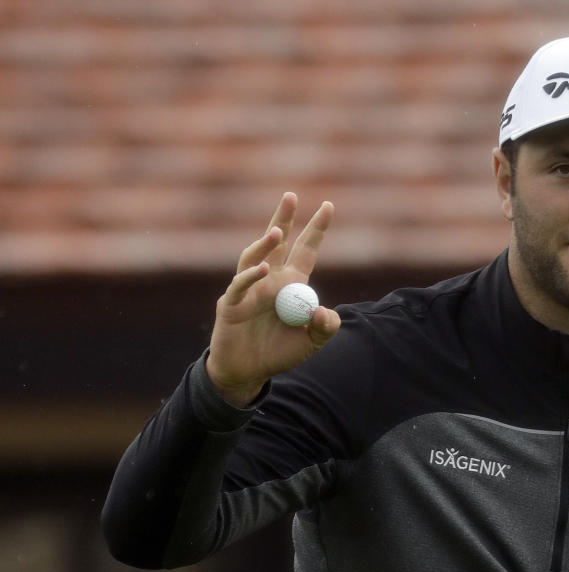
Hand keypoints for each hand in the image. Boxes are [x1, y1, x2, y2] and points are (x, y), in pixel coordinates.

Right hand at [206, 193, 341, 405]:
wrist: (248, 373)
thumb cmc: (279, 353)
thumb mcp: (312, 342)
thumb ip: (325, 327)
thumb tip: (322, 311)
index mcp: (291, 284)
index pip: (306, 250)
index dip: (316, 229)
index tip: (328, 205)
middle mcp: (269, 280)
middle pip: (276, 243)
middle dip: (284, 219)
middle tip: (291, 195)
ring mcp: (249, 289)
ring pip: (255, 257)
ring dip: (265, 244)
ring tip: (278, 232)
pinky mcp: (232, 304)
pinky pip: (240, 286)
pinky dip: (250, 277)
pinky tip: (263, 270)